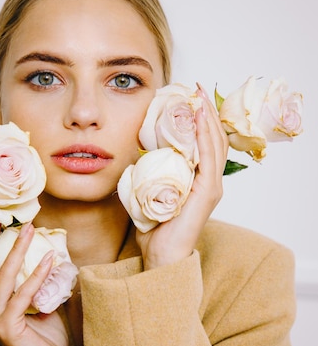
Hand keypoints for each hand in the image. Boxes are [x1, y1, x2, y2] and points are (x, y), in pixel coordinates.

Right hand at [0, 214, 68, 345]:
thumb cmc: (47, 341)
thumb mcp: (42, 304)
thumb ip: (39, 283)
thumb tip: (51, 256)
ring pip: (4, 277)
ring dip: (18, 250)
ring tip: (32, 228)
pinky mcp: (7, 328)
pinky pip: (23, 296)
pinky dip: (37, 276)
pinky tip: (50, 259)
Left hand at [136, 92, 228, 269]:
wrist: (160, 256)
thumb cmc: (154, 228)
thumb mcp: (149, 192)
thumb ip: (147, 175)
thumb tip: (131, 158)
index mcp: (198, 180)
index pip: (204, 143)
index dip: (199, 119)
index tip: (187, 98)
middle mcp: (209, 181)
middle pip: (213, 138)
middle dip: (205, 111)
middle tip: (194, 89)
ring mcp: (211, 186)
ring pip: (214, 143)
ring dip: (206, 118)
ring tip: (198, 96)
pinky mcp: (207, 192)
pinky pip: (209, 157)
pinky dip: (205, 136)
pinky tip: (199, 118)